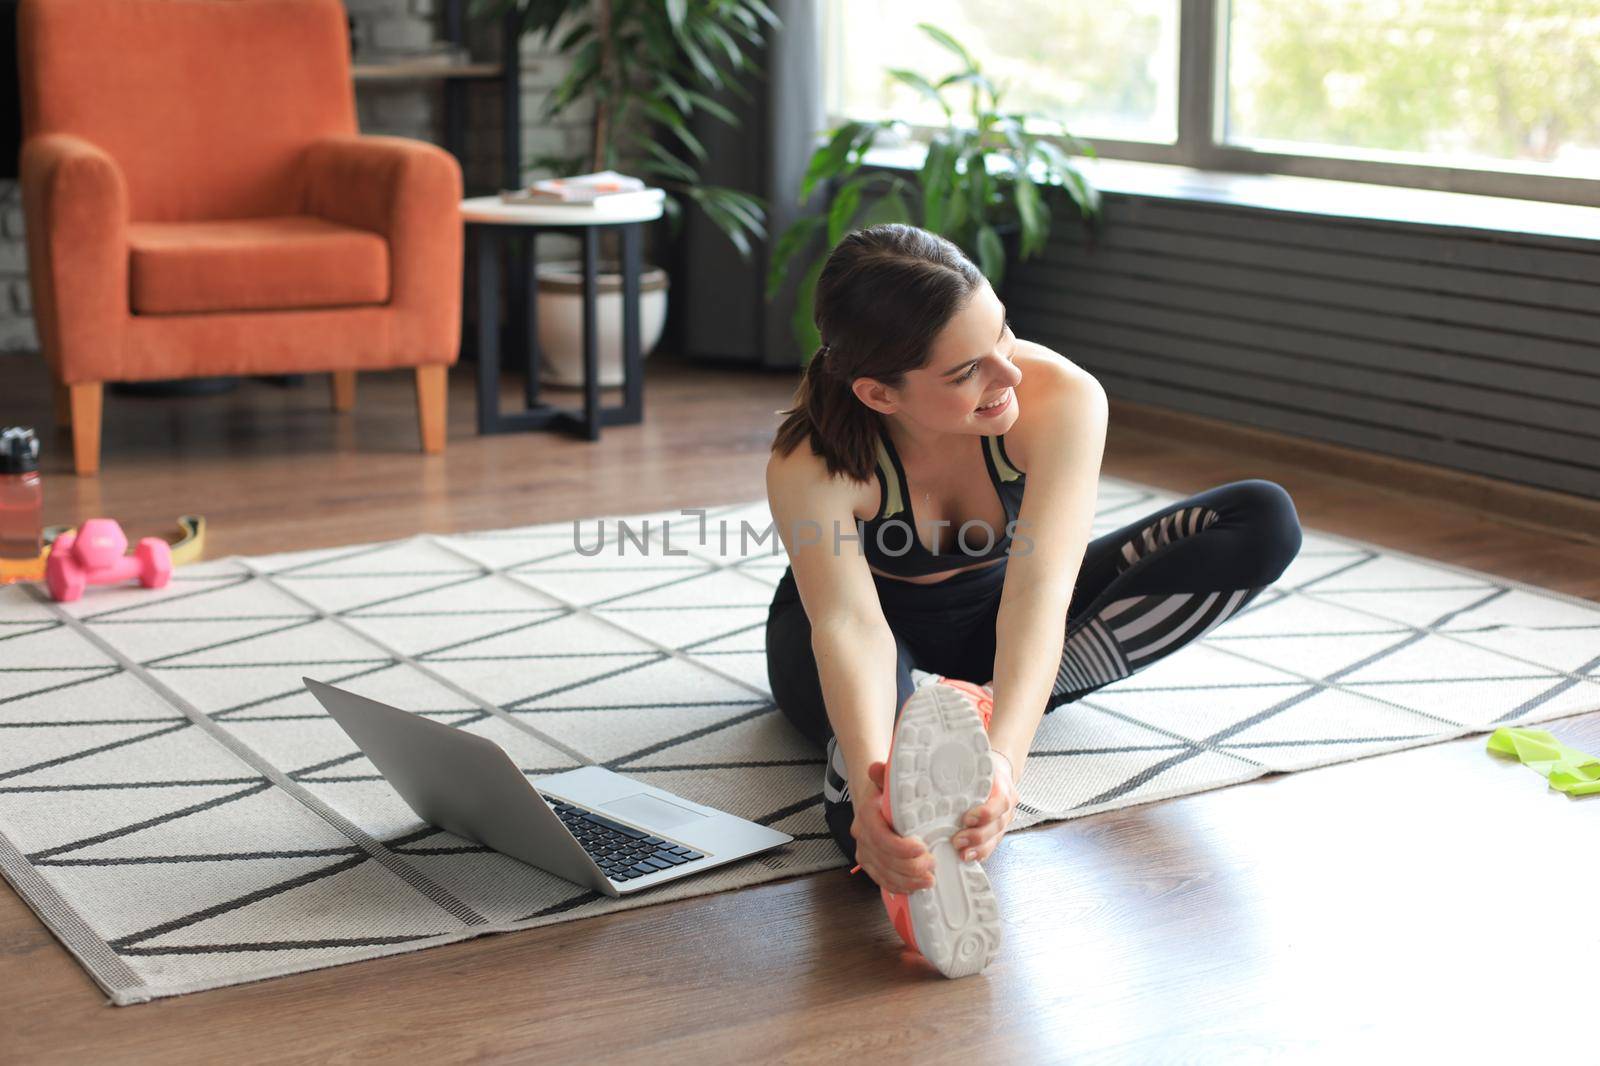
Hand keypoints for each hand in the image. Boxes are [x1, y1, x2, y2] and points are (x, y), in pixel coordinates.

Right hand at [849, 761, 934, 894]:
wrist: (872, 800)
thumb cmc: (885, 791)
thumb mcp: (887, 780)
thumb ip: (884, 775)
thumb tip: (877, 768)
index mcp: (867, 815)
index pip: (882, 838)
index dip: (902, 848)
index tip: (922, 847)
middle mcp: (862, 835)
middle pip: (885, 860)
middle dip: (910, 867)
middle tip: (932, 866)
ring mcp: (864, 851)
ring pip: (884, 874)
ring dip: (908, 881)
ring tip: (929, 880)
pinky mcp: (868, 864)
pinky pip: (881, 880)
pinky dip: (898, 886)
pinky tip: (914, 887)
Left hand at [951, 751, 1020, 863]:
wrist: (998, 772)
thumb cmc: (983, 769)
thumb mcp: (976, 765)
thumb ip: (961, 771)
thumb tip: (932, 774)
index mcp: (1002, 787)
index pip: (1000, 802)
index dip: (985, 813)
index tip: (967, 818)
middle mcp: (1006, 807)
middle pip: (997, 825)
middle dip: (977, 836)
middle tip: (958, 840)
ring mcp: (1004, 821)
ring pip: (996, 838)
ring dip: (978, 848)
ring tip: (962, 853)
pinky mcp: (998, 831)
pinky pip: (993, 845)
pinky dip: (981, 853)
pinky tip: (969, 856)